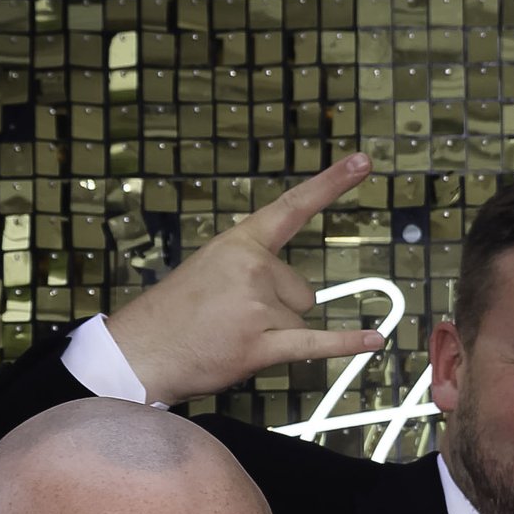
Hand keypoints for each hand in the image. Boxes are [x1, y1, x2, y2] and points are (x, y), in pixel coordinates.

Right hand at [104, 153, 385, 405]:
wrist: (140, 352)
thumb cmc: (174, 314)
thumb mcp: (210, 269)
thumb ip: (253, 269)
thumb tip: (296, 294)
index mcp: (239, 243)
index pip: (293, 207)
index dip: (332, 183)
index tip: (363, 161)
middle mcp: (251, 267)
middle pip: (302, 291)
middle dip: (278, 310)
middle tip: (232, 318)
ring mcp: (256, 306)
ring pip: (300, 319)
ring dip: (275, 335)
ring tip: (232, 336)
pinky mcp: (260, 344)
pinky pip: (315, 343)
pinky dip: (345, 344)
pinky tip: (373, 339)